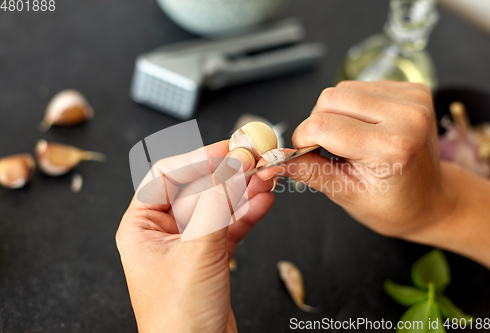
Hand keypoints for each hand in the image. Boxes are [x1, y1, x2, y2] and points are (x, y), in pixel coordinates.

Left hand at [116, 141, 274, 332]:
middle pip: (197, 186)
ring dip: (243, 190)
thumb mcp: (196, 252)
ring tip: (267, 177)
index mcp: (141, 226)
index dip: (199, 157)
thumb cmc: (179, 318)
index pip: (167, 175)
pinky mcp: (210, 256)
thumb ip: (216, 204)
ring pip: (217, 204)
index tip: (229, 148)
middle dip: (228, 173)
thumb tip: (232, 165)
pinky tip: (264, 200)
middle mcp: (162, 231)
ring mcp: (188, 243)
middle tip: (255, 160)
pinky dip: (248, 212)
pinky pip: (230, 224)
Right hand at [259, 80, 453, 238]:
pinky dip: (353, 107)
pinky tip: (365, 128)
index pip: (322, 126)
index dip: (303, 140)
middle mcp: (406, 115)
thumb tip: (272, 160)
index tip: (305, 155)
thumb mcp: (347, 195)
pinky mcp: (413, 89)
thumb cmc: (394, 205)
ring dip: (335, 114)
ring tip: (351, 141)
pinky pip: (361, 87)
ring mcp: (413, 98)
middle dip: (318, 124)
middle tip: (330, 150)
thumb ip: (308, 171)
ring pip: (343, 90)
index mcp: (391, 146)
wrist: (433, 200)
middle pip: (330, 99)